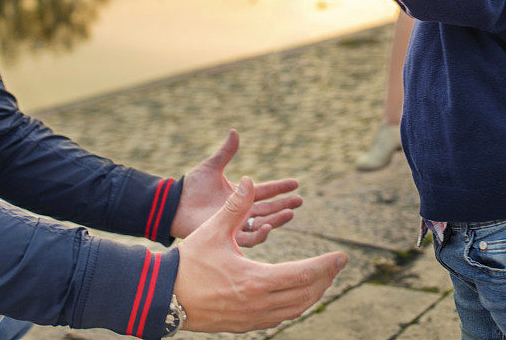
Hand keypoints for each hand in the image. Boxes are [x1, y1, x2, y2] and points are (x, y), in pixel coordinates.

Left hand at [170, 129, 302, 246]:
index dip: (280, 188)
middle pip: (269, 208)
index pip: (265, 191)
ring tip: (290, 212)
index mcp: (240, 194)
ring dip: (277, 219)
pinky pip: (247, 238)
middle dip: (285, 205)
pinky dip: (259, 233)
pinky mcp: (227, 235)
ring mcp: (235, 224)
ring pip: (262, 224)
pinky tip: (269, 225)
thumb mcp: (212, 166)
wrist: (175, 204)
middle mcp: (241, 210)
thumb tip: (234, 131)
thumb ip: (226, 152)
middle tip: (300, 200)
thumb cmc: (191, 187)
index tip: (296, 183)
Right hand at [174, 177, 347, 331]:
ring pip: (293, 310)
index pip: (302, 275)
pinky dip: (293, 305)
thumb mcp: (214, 230)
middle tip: (337, 265)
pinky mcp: (243, 325)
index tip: (342, 256)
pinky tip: (294, 294)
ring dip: (311, 294)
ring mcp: (251, 318)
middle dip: (324, 279)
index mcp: (255, 281)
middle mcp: (257, 304)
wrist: (163, 295)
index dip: (325, 265)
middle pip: (304, 295)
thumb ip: (235, 206)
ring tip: (322, 278)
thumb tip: (250, 180)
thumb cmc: (188, 261)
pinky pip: (278, 318)